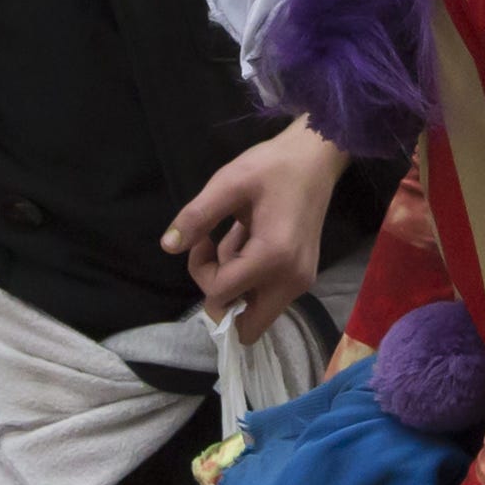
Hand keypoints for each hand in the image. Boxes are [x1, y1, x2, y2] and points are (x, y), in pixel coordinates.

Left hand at [166, 118, 347, 339]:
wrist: (316, 157)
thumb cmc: (273, 166)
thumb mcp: (229, 182)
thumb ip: (197, 216)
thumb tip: (168, 246)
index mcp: (274, 256)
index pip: (222, 292)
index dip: (200, 270)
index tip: (202, 239)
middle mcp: (292, 279)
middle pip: (245, 326)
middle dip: (220, 295)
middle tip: (217, 255)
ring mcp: (301, 282)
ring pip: (255, 313)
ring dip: (235, 287)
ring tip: (237, 240)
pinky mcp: (302, 278)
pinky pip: (266, 297)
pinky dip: (250, 281)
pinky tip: (250, 242)